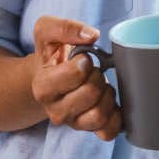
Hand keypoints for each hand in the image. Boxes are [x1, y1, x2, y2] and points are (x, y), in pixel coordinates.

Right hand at [31, 17, 121, 141]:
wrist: (51, 75)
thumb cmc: (52, 54)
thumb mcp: (48, 31)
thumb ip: (65, 27)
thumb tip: (91, 35)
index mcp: (42, 87)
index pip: (75, 75)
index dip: (85, 62)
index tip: (83, 59)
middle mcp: (55, 111)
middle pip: (90, 94)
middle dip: (97, 76)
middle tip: (93, 71)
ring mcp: (73, 123)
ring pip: (99, 115)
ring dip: (107, 95)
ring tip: (101, 85)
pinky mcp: (90, 130)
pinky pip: (109, 131)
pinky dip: (116, 116)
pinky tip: (110, 102)